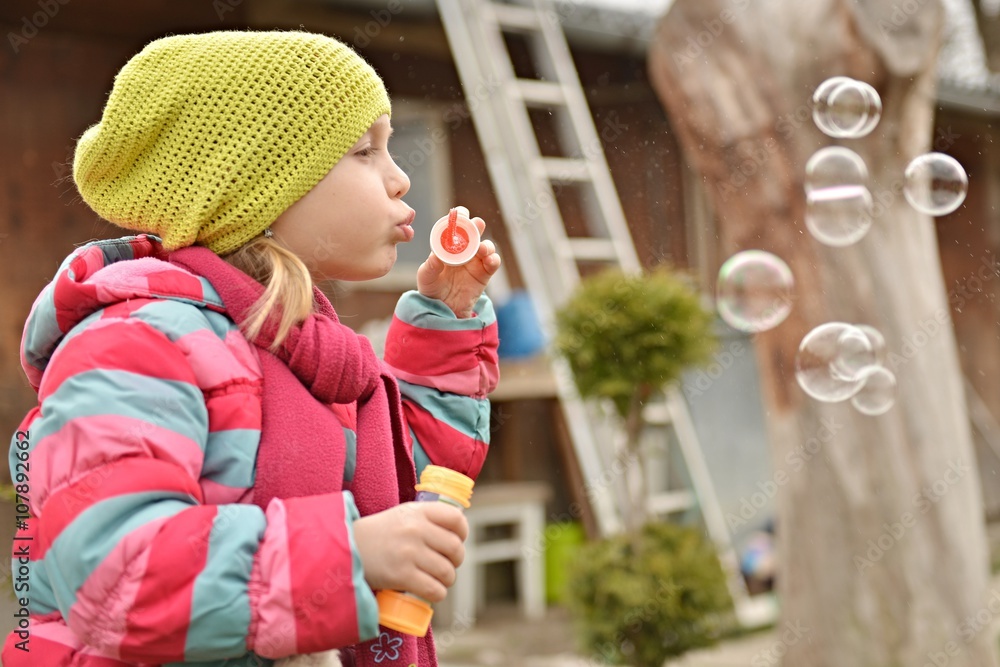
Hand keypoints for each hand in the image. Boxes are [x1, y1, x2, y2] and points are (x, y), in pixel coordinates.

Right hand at [353, 502, 467, 601]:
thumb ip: (427, 518)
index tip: (458, 540)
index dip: (462, 532)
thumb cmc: (379, 534)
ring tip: (438, 579)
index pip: (456, 518)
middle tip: (446, 564)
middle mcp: (416, 529)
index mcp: (418, 511)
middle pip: (455, 548)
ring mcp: (409, 553)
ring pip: (447, 572)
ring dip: (447, 579)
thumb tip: (457, 533)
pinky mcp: (402, 575)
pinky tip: (431, 590)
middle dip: (456, 561)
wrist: (346, 549)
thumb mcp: (403, 515)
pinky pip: (434, 589)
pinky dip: (438, 593)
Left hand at [417, 214, 501, 318]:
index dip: (458, 218)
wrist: (443, 309)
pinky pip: (493, 262)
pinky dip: (493, 259)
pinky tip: (489, 260)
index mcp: (449, 245)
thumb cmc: (432, 289)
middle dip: (476, 225)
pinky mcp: (485, 273)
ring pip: (486, 245)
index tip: (458, 215)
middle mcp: (464, 249)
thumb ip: (430, 267)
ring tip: (481, 248)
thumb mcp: (426, 277)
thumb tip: (436, 256)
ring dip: (486, 244)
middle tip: (476, 224)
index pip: (455, 226)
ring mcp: (476, 260)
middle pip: (474, 231)